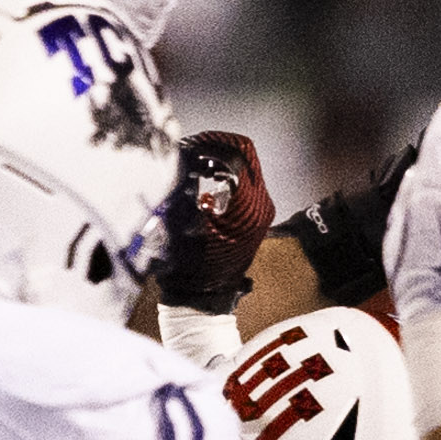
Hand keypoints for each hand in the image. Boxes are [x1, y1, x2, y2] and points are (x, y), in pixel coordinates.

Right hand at [155, 132, 274, 312]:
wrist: (203, 297)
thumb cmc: (191, 267)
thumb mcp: (180, 222)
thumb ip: (182, 186)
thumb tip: (178, 155)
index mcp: (249, 205)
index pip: (238, 152)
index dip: (209, 143)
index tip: (185, 146)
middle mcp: (262, 203)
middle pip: (245, 151)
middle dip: (214, 144)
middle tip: (188, 148)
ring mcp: (261, 207)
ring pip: (244, 161)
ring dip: (217, 155)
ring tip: (191, 161)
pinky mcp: (254, 211)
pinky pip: (241, 176)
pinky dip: (221, 168)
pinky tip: (200, 176)